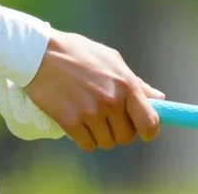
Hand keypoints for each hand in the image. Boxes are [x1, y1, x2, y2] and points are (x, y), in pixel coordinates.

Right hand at [21, 29, 164, 150]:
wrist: (39, 53)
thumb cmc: (78, 53)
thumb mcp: (111, 59)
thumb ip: (136, 82)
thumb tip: (159, 98)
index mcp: (125, 84)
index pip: (149, 123)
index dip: (147, 130)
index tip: (140, 129)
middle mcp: (111, 100)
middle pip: (126, 136)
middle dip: (118, 129)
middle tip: (106, 115)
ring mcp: (90, 112)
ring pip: (106, 142)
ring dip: (100, 134)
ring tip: (89, 115)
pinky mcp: (70, 121)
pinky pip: (87, 144)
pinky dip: (84, 138)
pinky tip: (78, 122)